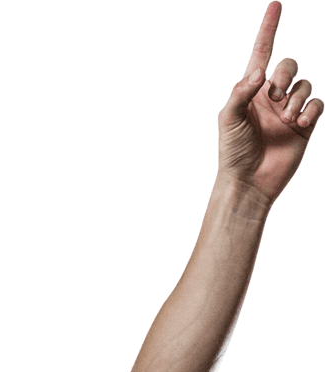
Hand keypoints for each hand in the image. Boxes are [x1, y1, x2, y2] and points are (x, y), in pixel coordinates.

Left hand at [217, 1, 321, 204]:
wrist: (248, 181)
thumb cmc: (232, 151)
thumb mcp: (227, 119)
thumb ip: (240, 92)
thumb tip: (260, 71)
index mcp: (250, 90)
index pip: (261, 52)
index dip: (269, 28)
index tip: (276, 4)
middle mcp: (271, 95)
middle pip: (289, 64)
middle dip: (285, 73)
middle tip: (274, 95)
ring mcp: (289, 108)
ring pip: (305, 83)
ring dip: (296, 98)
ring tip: (285, 119)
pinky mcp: (305, 123)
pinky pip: (318, 103)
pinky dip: (310, 109)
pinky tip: (298, 124)